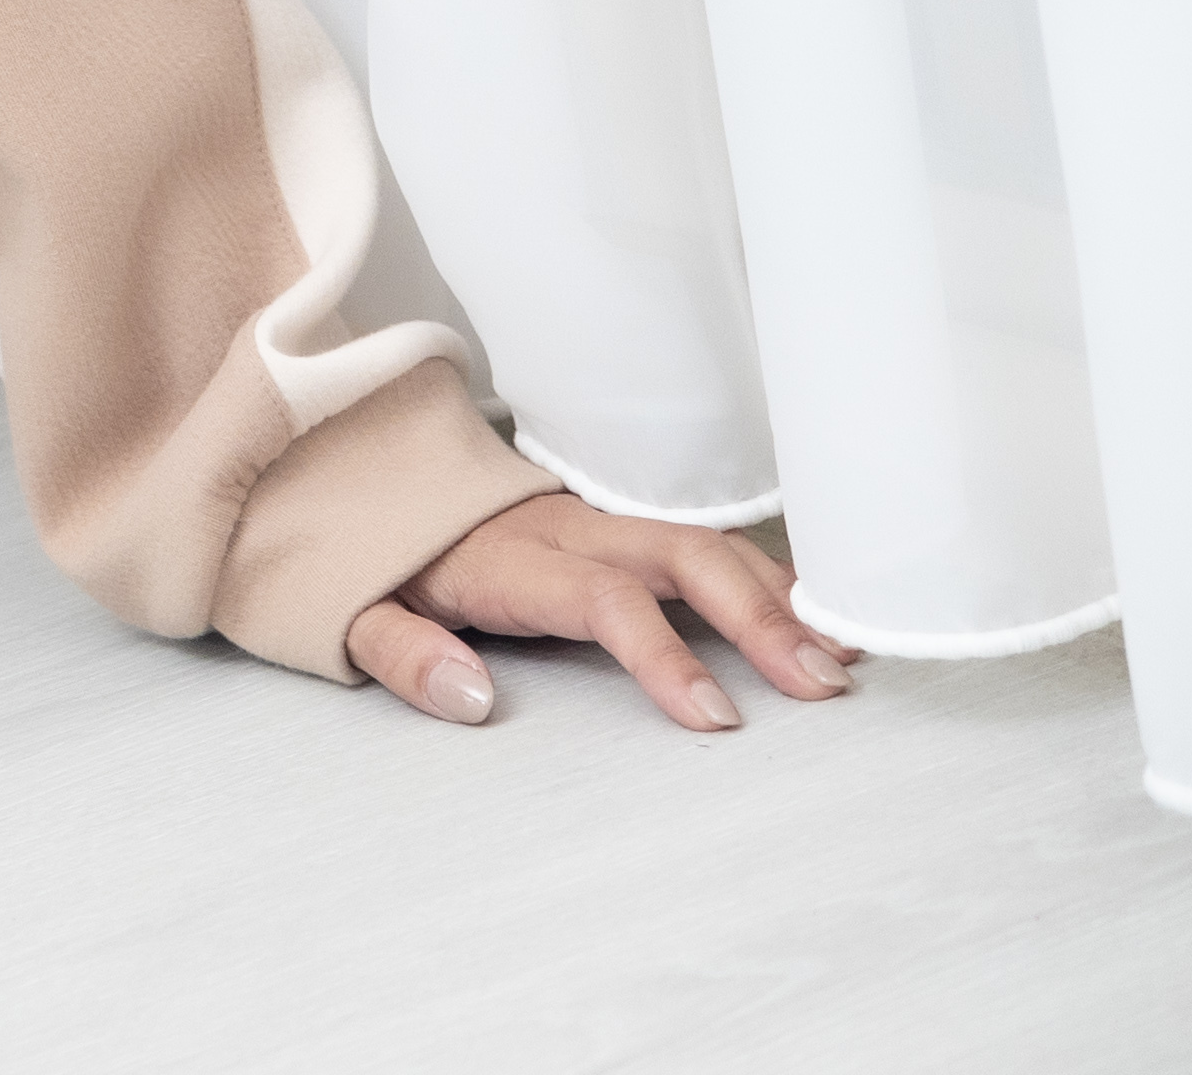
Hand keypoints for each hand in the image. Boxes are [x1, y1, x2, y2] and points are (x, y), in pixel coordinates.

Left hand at [350, 493, 857, 729]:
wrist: (359, 473)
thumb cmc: (370, 556)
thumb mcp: (348, 609)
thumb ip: (401, 652)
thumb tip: (471, 695)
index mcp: (504, 559)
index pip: (601, 599)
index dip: (662, 654)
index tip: (715, 718)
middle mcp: (561, 530)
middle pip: (677, 556)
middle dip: (757, 617)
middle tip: (821, 684)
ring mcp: (592, 519)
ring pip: (700, 541)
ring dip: (776, 596)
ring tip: (843, 656)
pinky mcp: (610, 522)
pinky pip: (696, 540)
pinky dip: (762, 574)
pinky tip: (813, 614)